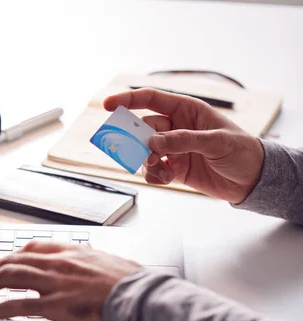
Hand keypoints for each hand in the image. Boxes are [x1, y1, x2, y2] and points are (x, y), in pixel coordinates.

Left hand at [0, 242, 140, 320]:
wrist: (143, 297)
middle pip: (13, 260)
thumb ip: (94, 267)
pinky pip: (14, 306)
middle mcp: (59, 263)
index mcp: (73, 252)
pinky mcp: (54, 305)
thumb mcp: (112, 265)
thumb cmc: (134, 285)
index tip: (0, 262)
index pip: (32, 248)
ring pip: (8, 278)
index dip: (11, 256)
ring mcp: (55, 283)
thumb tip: (91, 274)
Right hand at [104, 88, 264, 203]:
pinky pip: (154, 171)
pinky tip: (167, 178)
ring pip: (146, 152)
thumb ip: (184, 140)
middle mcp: (177, 127)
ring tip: (159, 169)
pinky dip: (154, 176)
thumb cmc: (241, 151)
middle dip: (135, 139)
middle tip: (131, 150)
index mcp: (188, 110)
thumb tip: (154, 142)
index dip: (128, 100)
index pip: (152, 100)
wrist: (251, 180)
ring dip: (146, 161)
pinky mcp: (175, 169)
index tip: (108, 105)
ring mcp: (175, 149)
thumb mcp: (216, 142)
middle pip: (144, 128)